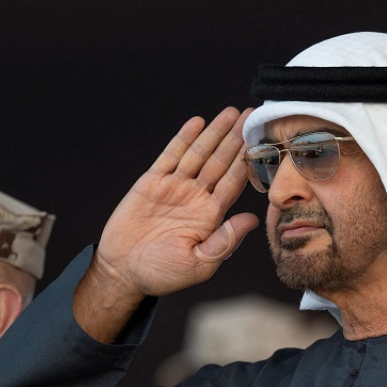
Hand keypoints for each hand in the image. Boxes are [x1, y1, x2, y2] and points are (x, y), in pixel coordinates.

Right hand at [93, 107, 259, 298]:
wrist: (123, 272)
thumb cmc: (163, 274)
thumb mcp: (199, 264)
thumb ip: (224, 241)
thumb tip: (251, 220)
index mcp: (211, 216)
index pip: (234, 182)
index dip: (247, 161)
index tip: (262, 142)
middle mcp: (196, 197)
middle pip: (221, 162)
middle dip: (236, 138)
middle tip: (253, 115)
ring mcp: (174, 187)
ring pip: (199, 153)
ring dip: (215, 133)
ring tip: (232, 113)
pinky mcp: (151, 182)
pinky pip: (170, 156)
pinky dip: (184, 139)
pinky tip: (197, 123)